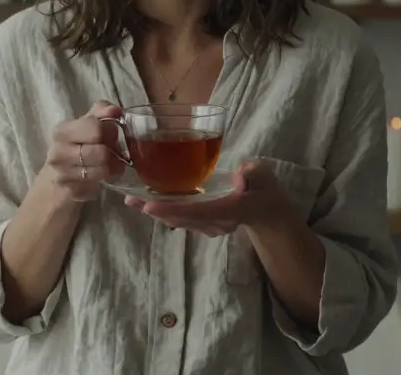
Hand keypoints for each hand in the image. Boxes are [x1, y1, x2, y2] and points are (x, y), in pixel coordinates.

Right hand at [42, 100, 126, 202]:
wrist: (58, 173)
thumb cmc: (77, 144)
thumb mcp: (87, 122)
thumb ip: (102, 111)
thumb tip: (116, 110)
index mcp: (62, 131)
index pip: (95, 128)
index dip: (110, 131)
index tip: (113, 134)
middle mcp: (57, 152)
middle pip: (100, 152)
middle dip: (113, 152)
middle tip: (116, 152)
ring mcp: (62, 174)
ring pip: (101, 171)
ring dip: (112, 167)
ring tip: (113, 164)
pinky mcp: (71, 191)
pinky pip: (98, 186)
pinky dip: (104, 180)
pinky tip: (101, 176)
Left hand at [124, 159, 289, 235]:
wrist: (269, 211)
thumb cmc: (265, 188)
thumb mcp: (265, 175)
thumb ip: (254, 173)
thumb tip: (239, 176)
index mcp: (230, 209)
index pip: (199, 211)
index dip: (173, 208)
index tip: (149, 205)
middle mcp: (217, 223)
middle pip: (182, 218)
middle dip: (155, 210)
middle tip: (131, 198)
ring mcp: (210, 227)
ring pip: (178, 220)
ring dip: (155, 211)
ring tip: (132, 199)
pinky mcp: (204, 225)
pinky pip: (181, 219)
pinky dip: (163, 210)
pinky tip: (146, 200)